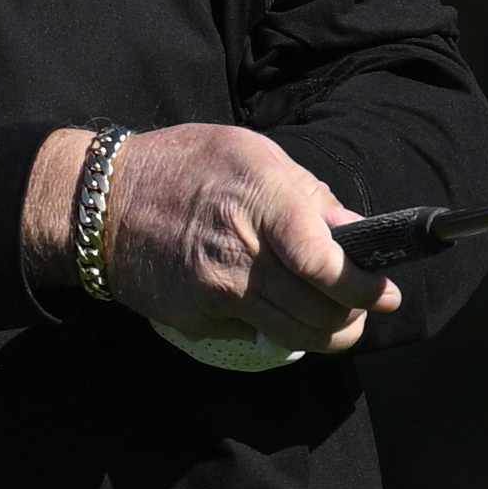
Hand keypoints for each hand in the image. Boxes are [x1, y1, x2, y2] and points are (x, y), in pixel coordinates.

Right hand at [21, 125, 400, 354]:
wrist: (101, 206)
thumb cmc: (181, 167)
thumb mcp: (250, 153)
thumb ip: (308, 195)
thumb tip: (356, 231)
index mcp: (260, 201)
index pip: (325, 263)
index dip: (364, 286)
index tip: (386, 292)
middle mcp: (239, 253)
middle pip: (320, 310)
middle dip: (354, 315)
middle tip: (365, 305)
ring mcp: (216, 292)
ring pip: (296, 335)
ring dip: (327, 333)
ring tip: (337, 318)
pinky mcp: (198, 318)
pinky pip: (256, 334)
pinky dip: (278, 328)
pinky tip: (276, 306)